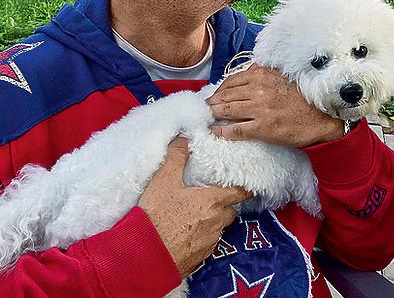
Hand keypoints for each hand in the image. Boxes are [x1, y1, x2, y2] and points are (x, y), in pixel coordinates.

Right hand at [138, 137, 249, 276]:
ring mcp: (210, 242)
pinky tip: (186, 232)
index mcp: (213, 201)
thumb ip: (177, 156)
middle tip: (212, 197)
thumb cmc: (157, 216)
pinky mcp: (200, 258)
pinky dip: (201, 237)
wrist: (145, 254)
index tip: (245, 185)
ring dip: (213, 221)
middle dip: (225, 205)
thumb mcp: (164, 180)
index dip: (243, 188)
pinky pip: (208, 244)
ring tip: (196, 214)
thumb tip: (184, 138)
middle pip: (230, 211)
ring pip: (219, 227)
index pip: (239, 193)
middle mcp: (217, 222)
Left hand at [207, 64, 343, 145]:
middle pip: (225, 95)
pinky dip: (222, 131)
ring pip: (226, 110)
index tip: (213, 95)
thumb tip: (246, 71)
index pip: (231, 81)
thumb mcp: (281, 76)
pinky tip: (214, 131)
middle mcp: (258, 89)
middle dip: (211, 102)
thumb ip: (263, 73)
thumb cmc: (302, 97)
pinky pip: (235, 129)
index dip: (219, 89)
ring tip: (206, 118)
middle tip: (204, 108)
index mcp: (261, 75)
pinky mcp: (262, 127)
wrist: (322, 116)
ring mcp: (259, 109)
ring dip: (213, 114)